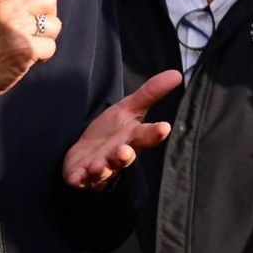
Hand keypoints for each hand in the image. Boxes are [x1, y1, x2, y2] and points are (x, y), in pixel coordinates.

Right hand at [0, 0, 67, 100]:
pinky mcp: (26, 48)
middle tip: (33, 28)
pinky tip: (27, 57)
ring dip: (47, 37)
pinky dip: (44, 55)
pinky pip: (51, 46)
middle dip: (49, 14)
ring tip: (28, 43)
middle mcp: (7, 6)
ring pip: (54, 24)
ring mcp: (17, 27)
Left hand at [63, 70, 182, 188]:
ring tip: (99, 165)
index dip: (155, 132)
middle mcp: (118, 156)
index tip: (164, 127)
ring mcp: (100, 168)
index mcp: (133, 139)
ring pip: (103, 170)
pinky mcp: (81, 176)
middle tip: (126, 151)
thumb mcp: (129, 109)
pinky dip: (78, 179)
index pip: (147, 135)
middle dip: (125, 156)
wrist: (87, 155)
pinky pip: (80, 179)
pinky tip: (76, 177)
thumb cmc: (112, 133)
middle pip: (125, 157)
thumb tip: (177, 73)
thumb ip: (150, 93)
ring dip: (102, 168)